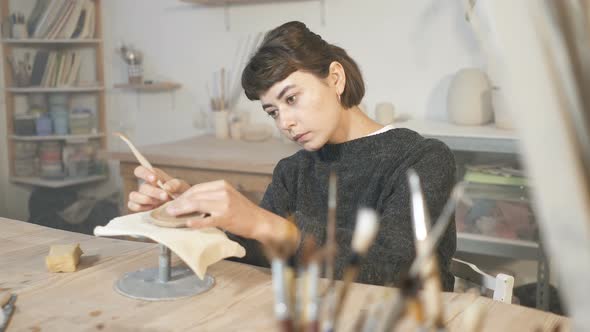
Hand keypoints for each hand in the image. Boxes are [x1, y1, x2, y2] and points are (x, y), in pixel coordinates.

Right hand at [127, 166, 189, 211]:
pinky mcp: (141, 207)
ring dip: (145, 199)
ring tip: (157, 203)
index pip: (141, 170)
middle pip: (142, 186)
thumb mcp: (182, 187)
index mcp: (153, 177)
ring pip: (133, 195)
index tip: (155, 179)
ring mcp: (142, 197)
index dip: (145, 173)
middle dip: (153, 192)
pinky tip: (151, 208)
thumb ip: (175, 184)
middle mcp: (146, 186)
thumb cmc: (182, 194)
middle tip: (165, 196)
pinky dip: (139, 207)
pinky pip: (132, 205)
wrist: (184, 208)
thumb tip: (165, 186)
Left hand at [165, 180, 299, 248]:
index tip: (173, 202)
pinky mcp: (226, 217)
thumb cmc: (242, 212)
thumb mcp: (227, 198)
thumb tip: (190, 202)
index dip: (183, 195)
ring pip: (198, 204)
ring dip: (182, 209)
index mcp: (222, 185)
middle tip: (167, 209)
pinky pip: (207, 220)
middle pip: (195, 195)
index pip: (197, 188)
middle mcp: (223, 192)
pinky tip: (187, 224)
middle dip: (179, 202)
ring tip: (171, 215)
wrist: (259, 221)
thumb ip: (211, 198)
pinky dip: (196, 222)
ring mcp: (225, 204)